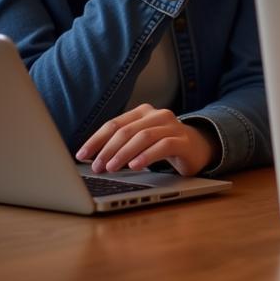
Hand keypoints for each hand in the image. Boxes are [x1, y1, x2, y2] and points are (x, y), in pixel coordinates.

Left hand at [76, 104, 218, 176]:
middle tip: (96, 167)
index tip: (81, 156)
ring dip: (124, 153)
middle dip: (108, 149)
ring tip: (111, 168)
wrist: (198, 148)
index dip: (96, 140)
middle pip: (127, 130)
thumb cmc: (162, 146)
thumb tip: (91, 158)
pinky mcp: (184, 140)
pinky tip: (135, 166)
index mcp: (143, 112)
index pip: (114, 124)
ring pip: (143, 136)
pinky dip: (147, 155)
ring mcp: (173, 126)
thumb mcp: (140, 142)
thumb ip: (121, 144)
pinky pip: (163, 145)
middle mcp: (158, 115)